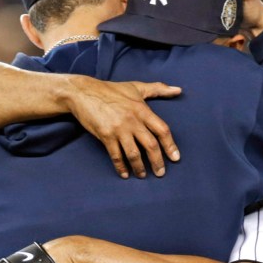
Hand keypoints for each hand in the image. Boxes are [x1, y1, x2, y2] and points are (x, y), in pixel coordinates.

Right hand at [63, 78, 181, 178]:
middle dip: (157, 161)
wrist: (83, 93)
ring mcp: (118, 129)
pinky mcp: (105, 136)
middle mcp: (132, 121)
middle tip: (160, 173)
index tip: (175, 158)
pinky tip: (124, 174)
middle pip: (150, 145)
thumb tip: (178, 90)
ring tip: (142, 175)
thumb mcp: (136, 87)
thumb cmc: (111, 90)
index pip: (162, 130)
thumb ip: (158, 89)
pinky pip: (116, 155)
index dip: (170, 145)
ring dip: (139, 167)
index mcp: (142, 110)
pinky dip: (121, 167)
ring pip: (134, 154)